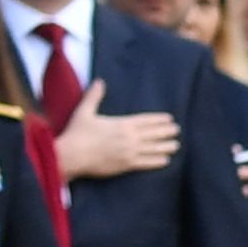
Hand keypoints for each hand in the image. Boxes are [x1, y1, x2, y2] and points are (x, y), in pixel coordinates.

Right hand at [62, 105, 181, 182]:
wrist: (71, 155)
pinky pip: (146, 163)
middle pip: (153, 134)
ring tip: (176, 145)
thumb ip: (94, 96)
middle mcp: (129, 137)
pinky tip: (165, 160)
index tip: (169, 118)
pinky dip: (157, 161)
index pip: (145, 120)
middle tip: (177, 130)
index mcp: (122, 124)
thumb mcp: (84, 111)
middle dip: (166, 132)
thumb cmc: (76, 133)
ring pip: (153, 148)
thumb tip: (100, 81)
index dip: (158, 119)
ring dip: (165, 146)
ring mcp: (129, 152)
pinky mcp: (125, 165)